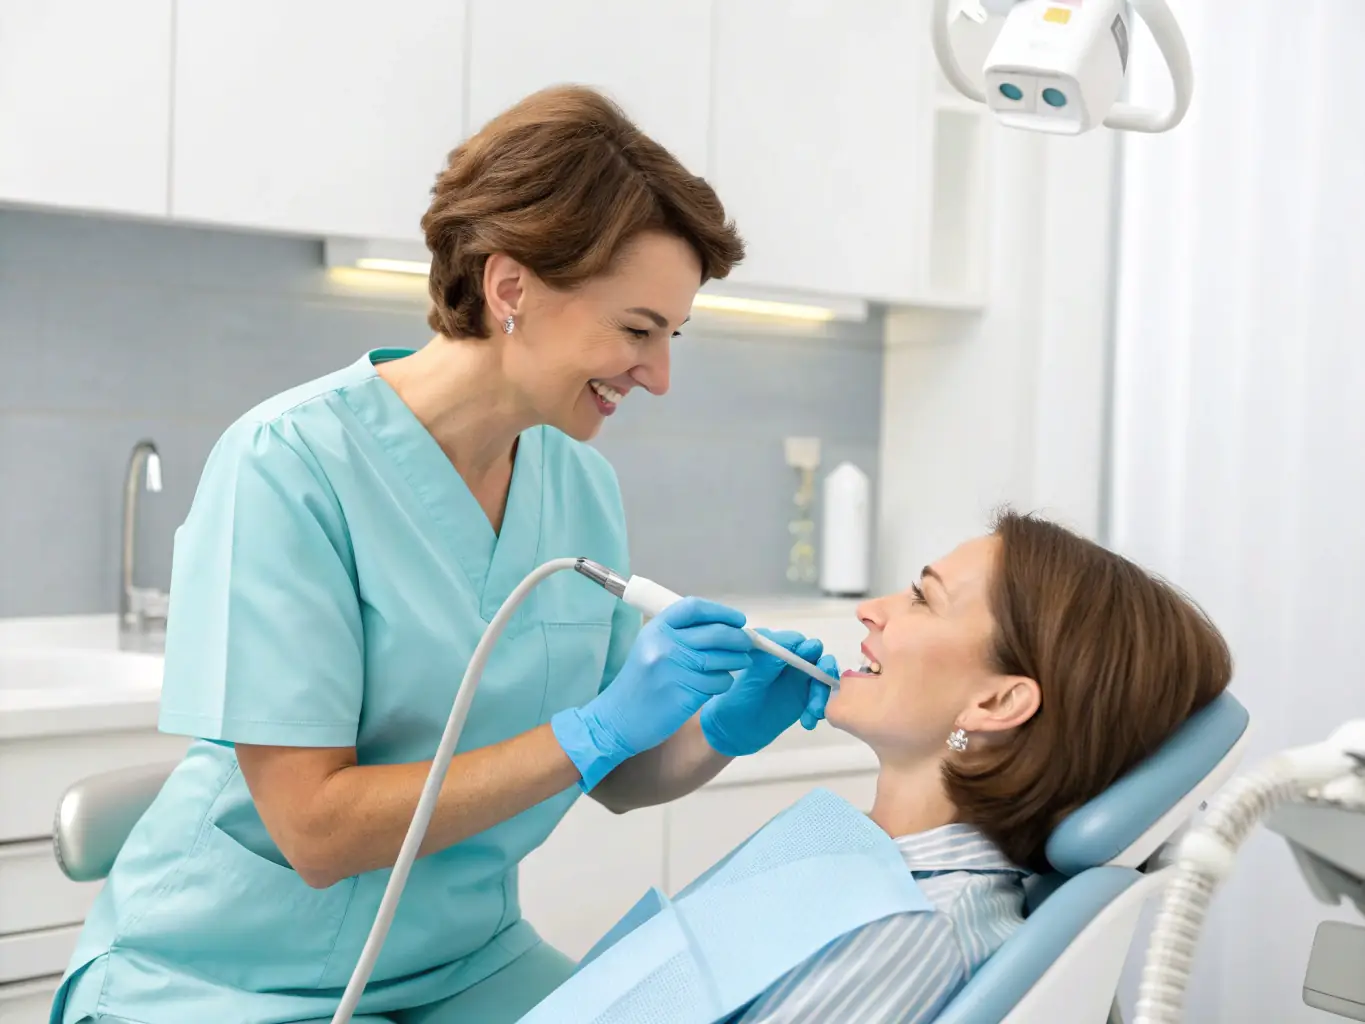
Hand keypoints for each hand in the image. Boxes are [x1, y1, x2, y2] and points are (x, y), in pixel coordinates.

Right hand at [551, 597, 752, 789]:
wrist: (617, 719)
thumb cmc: (639, 683)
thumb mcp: (650, 648)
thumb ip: (680, 635)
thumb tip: (722, 627)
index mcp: (656, 629)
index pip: (694, 608)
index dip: (721, 612)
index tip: (738, 620)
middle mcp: (665, 645)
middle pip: (715, 633)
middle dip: (739, 637)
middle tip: (748, 643)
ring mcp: (675, 670)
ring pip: (722, 659)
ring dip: (738, 660)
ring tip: (741, 662)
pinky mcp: (685, 693)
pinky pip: (718, 682)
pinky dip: (724, 682)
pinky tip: (718, 684)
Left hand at [699, 629, 836, 756]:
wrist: (731, 732)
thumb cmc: (732, 701)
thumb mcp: (750, 680)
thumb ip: (771, 661)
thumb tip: (798, 641)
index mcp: (771, 649)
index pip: (796, 641)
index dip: (806, 649)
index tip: (808, 661)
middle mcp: (787, 659)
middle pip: (816, 655)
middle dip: (824, 669)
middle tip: (823, 684)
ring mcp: (797, 678)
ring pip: (822, 676)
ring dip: (823, 692)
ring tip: (814, 713)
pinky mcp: (804, 697)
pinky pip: (821, 696)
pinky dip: (820, 707)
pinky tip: (808, 722)